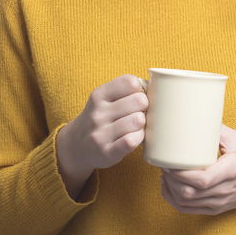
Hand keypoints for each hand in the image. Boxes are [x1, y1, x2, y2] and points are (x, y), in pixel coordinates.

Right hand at [56, 74, 148, 197]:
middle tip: (141, 113)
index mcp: (99, 95)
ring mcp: (100, 133)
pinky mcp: (106, 152)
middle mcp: (97, 113)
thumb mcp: (105, 99)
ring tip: (138, 126)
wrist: (76, 146)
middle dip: (145, 107)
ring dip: (144, 124)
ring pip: (138, 120)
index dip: (141, 89)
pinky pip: (132, 141)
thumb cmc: (102, 118)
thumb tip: (159, 86)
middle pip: (139, 100)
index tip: (138, 97)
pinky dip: (139, 138)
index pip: (131, 82)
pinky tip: (136, 137)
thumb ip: (127, 90)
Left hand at [160, 125, 235, 215]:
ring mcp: (221, 202)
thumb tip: (191, 114)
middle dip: (169, 179)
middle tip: (162, 162)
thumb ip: (214, 129)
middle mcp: (225, 190)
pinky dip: (174, 200)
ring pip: (186, 203)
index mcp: (232, 170)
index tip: (168, 160)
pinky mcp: (217, 208)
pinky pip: (190, 209)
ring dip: (169, 189)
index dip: (179, 173)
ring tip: (164, 173)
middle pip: (188, 193)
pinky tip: (169, 187)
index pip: (201, 180)